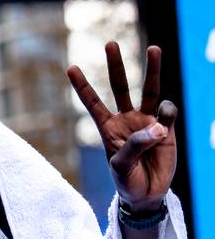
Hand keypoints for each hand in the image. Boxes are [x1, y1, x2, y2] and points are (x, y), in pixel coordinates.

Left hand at [67, 42, 177, 212]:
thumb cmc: (127, 181)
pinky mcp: (166, 127)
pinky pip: (168, 112)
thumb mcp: (121, 168)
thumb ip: (134, 146)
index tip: (71, 67)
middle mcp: (126, 120)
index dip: (83, 86)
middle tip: (110, 43)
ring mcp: (147, 121)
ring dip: (152, 69)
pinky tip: (163, 126)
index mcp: (107, 128)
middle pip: (120, 87)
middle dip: (115, 65)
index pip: (92, 103)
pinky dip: (167, 113)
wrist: (148, 194)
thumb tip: (156, 126)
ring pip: (149, 90)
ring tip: (153, 48)